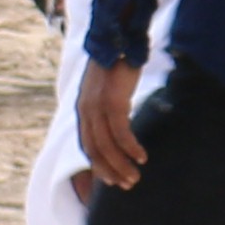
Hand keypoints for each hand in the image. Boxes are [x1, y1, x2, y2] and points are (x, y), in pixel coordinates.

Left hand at [75, 63, 147, 190]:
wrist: (118, 40)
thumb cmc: (116, 66)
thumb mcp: (106, 92)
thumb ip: (107, 109)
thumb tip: (119, 126)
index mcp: (83, 110)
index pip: (86, 146)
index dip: (97, 165)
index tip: (110, 180)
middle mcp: (86, 111)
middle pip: (95, 151)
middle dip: (110, 171)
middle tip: (126, 184)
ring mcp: (97, 107)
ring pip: (106, 146)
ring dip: (121, 164)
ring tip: (136, 176)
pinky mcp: (112, 102)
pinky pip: (121, 133)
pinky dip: (130, 147)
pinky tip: (142, 156)